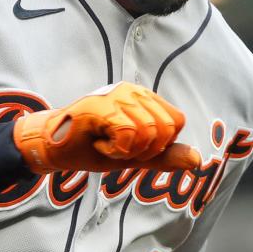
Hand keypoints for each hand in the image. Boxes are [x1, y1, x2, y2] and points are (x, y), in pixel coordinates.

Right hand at [12, 82, 200, 173]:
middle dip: (144, 149)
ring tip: (106, 142)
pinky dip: (115, 150)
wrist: (54, 148)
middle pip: (164, 130)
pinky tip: (99, 142)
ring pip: (147, 133)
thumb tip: (197, 161)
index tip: (132, 145)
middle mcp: (133, 90)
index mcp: (144, 98)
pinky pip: (127, 135)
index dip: (159, 144)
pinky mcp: (100, 106)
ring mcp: (115, 95)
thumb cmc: (93, 148)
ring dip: (126, 150)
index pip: (176, 122)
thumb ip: (165, 156)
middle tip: (118, 146)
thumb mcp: (135, 156)